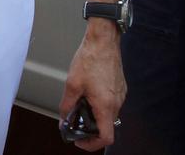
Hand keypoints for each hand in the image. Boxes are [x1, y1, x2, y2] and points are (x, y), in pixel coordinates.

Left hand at [58, 23, 125, 151]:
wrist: (103, 40)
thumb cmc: (90, 58)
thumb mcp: (72, 84)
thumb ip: (67, 105)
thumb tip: (64, 119)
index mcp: (106, 105)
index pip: (106, 138)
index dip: (92, 144)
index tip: (81, 140)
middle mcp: (117, 103)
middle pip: (106, 126)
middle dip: (91, 128)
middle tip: (76, 121)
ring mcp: (120, 95)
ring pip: (109, 114)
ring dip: (95, 114)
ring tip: (81, 104)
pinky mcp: (120, 87)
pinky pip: (111, 102)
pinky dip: (100, 104)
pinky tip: (89, 93)